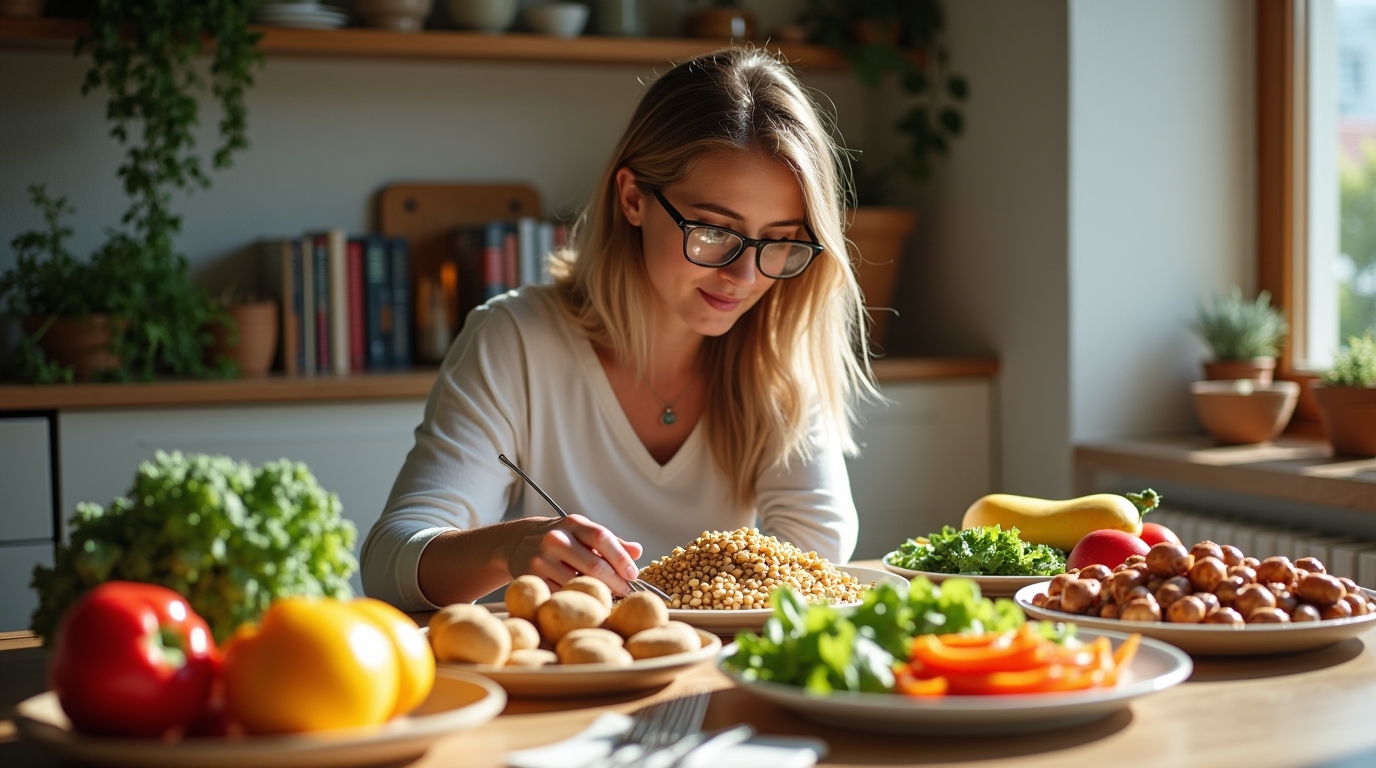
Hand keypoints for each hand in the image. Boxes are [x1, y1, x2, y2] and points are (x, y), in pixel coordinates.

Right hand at [508, 514, 643, 594]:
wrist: (518, 541)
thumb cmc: (561, 538)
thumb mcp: (583, 532)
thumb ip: (611, 542)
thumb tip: (638, 551)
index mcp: (573, 523)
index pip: (602, 538)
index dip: (621, 558)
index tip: (633, 574)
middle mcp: (556, 539)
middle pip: (594, 565)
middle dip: (615, 582)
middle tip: (626, 591)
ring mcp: (541, 559)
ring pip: (579, 583)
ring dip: (597, 593)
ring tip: (607, 597)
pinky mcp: (532, 578)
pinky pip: (561, 594)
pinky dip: (576, 599)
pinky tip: (584, 600)